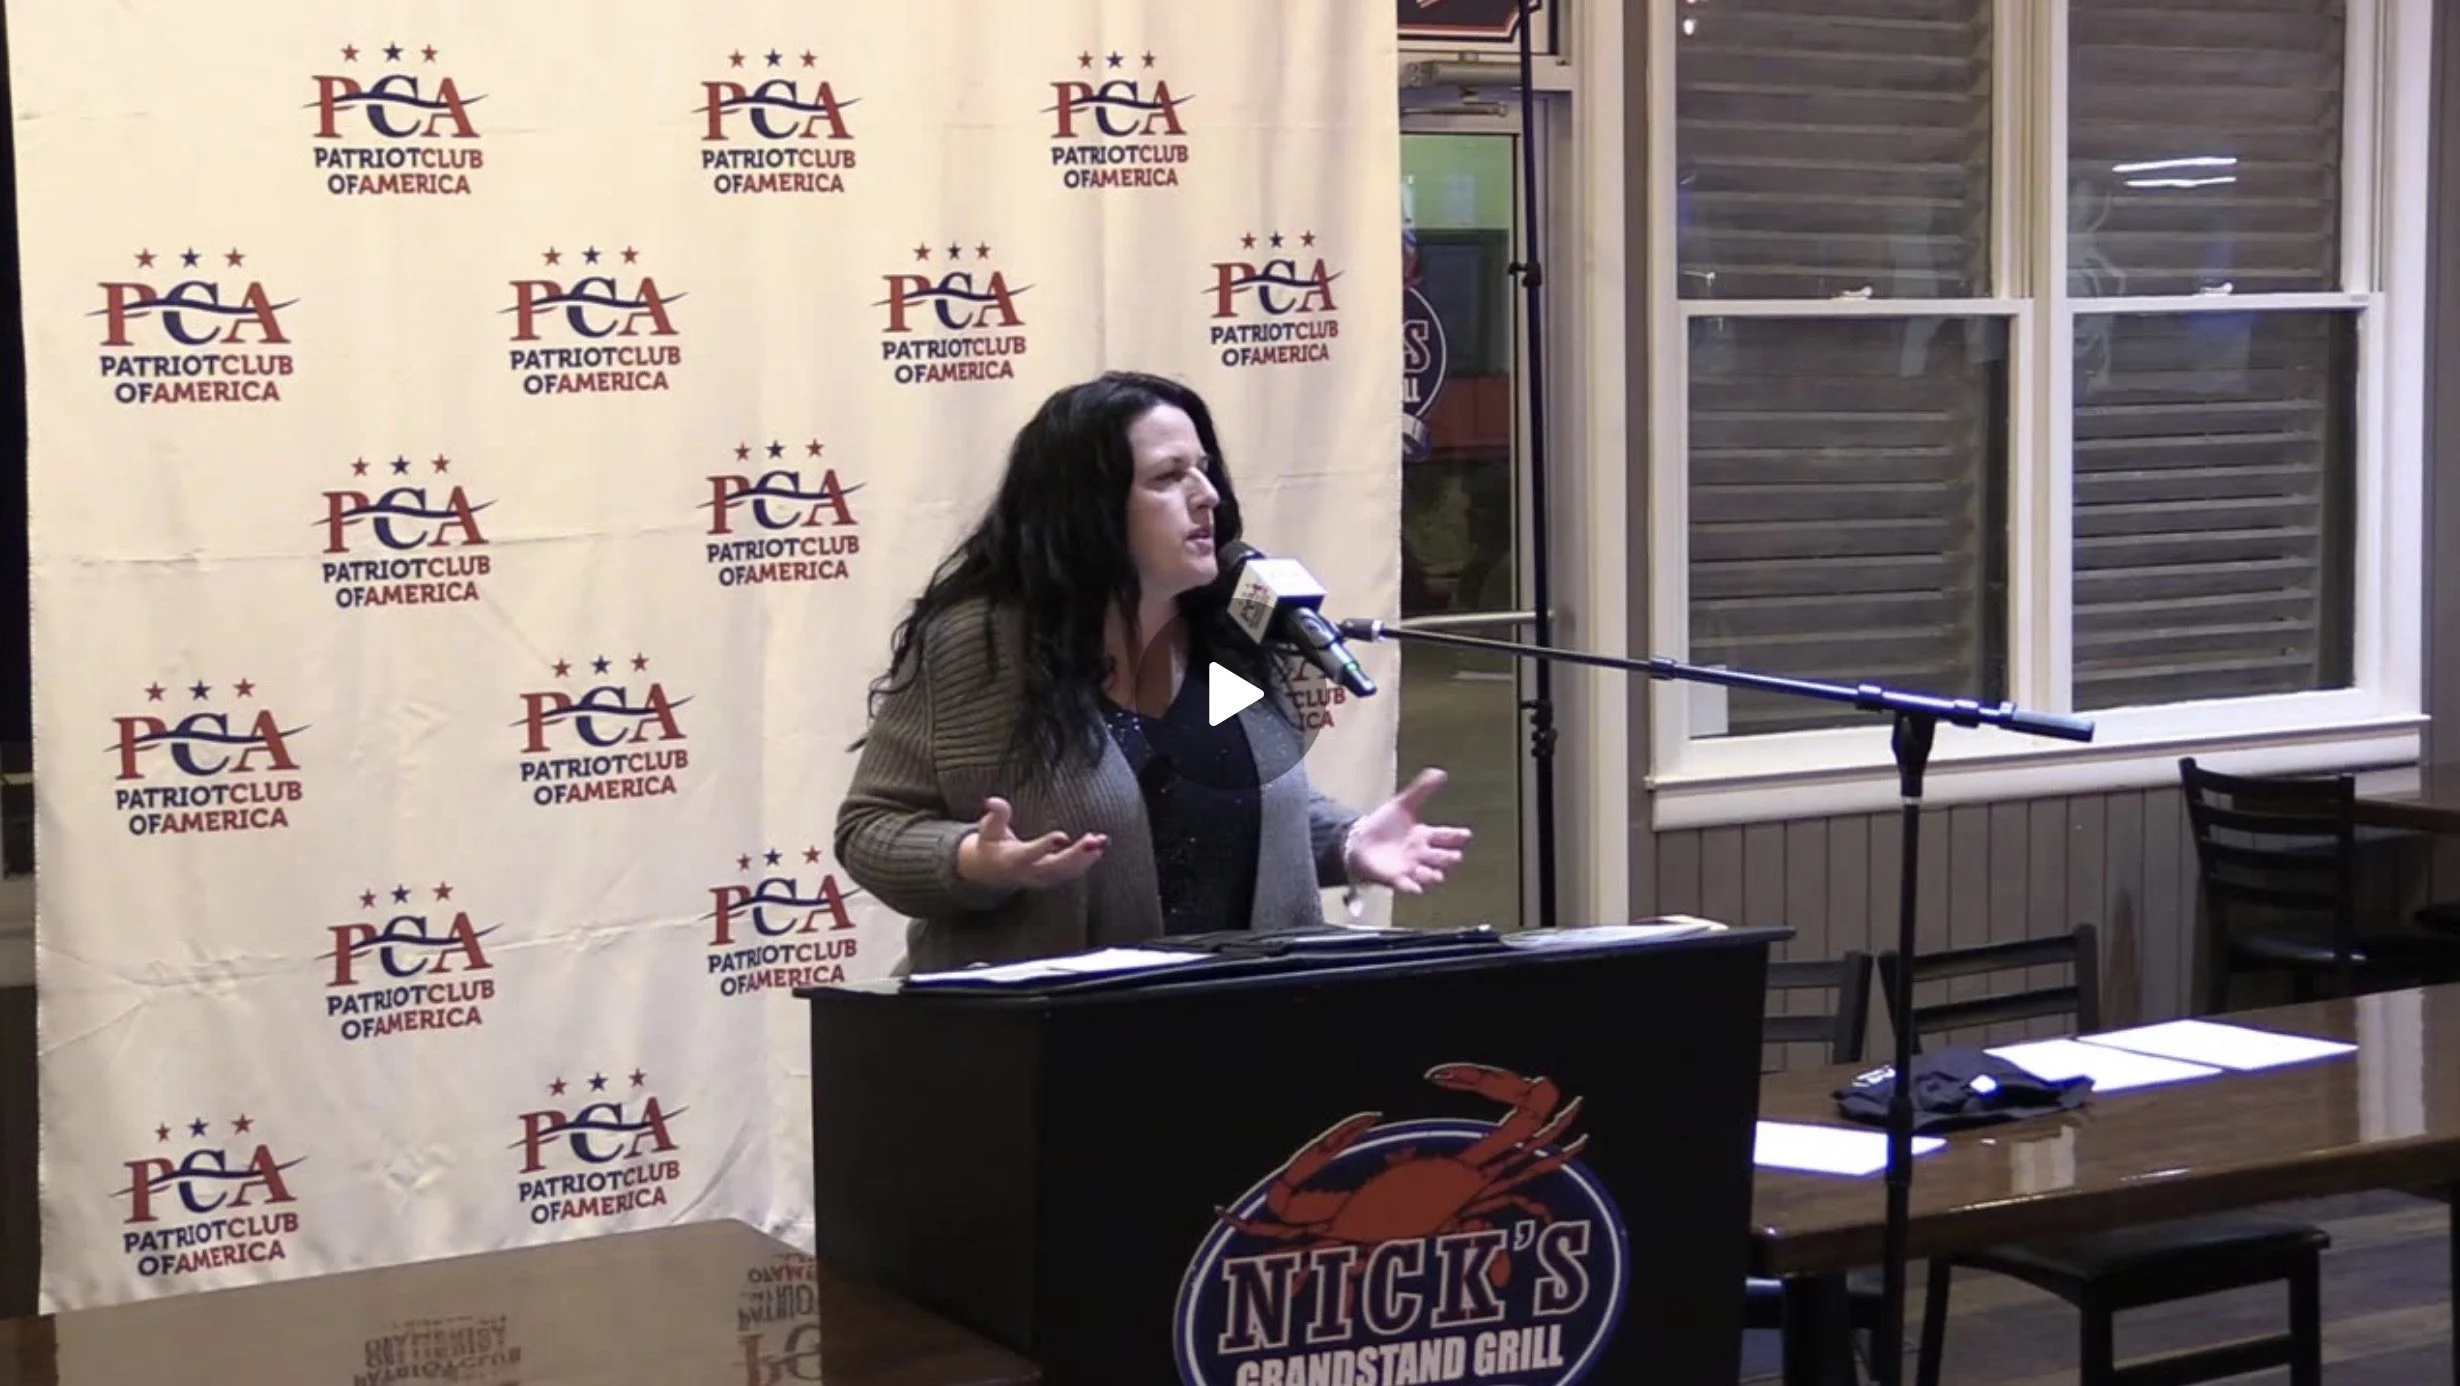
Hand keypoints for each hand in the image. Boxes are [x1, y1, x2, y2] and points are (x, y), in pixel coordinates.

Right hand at [955, 797, 1107, 890]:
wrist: (990, 873)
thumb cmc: (990, 845)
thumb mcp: (988, 830)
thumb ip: (996, 816)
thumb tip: (992, 800)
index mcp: (1012, 860)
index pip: (1030, 854)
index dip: (1045, 846)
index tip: (1062, 836)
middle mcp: (1029, 873)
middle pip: (1054, 867)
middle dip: (1075, 855)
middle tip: (1093, 841)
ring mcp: (1041, 878)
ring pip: (1066, 872)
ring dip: (1086, 858)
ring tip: (1102, 840)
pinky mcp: (1051, 879)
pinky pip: (1071, 873)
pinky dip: (1087, 861)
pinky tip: (1101, 845)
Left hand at [1344, 768, 1471, 894]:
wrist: (1359, 841)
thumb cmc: (1384, 825)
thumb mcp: (1402, 805)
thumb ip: (1421, 790)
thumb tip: (1440, 772)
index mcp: (1425, 836)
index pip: (1447, 836)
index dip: (1457, 836)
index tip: (1466, 835)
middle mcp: (1421, 854)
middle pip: (1442, 858)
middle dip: (1449, 859)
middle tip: (1454, 857)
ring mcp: (1410, 868)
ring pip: (1428, 875)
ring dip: (1433, 875)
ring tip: (1438, 875)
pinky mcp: (1395, 878)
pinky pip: (1407, 885)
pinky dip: (1412, 887)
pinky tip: (1417, 888)